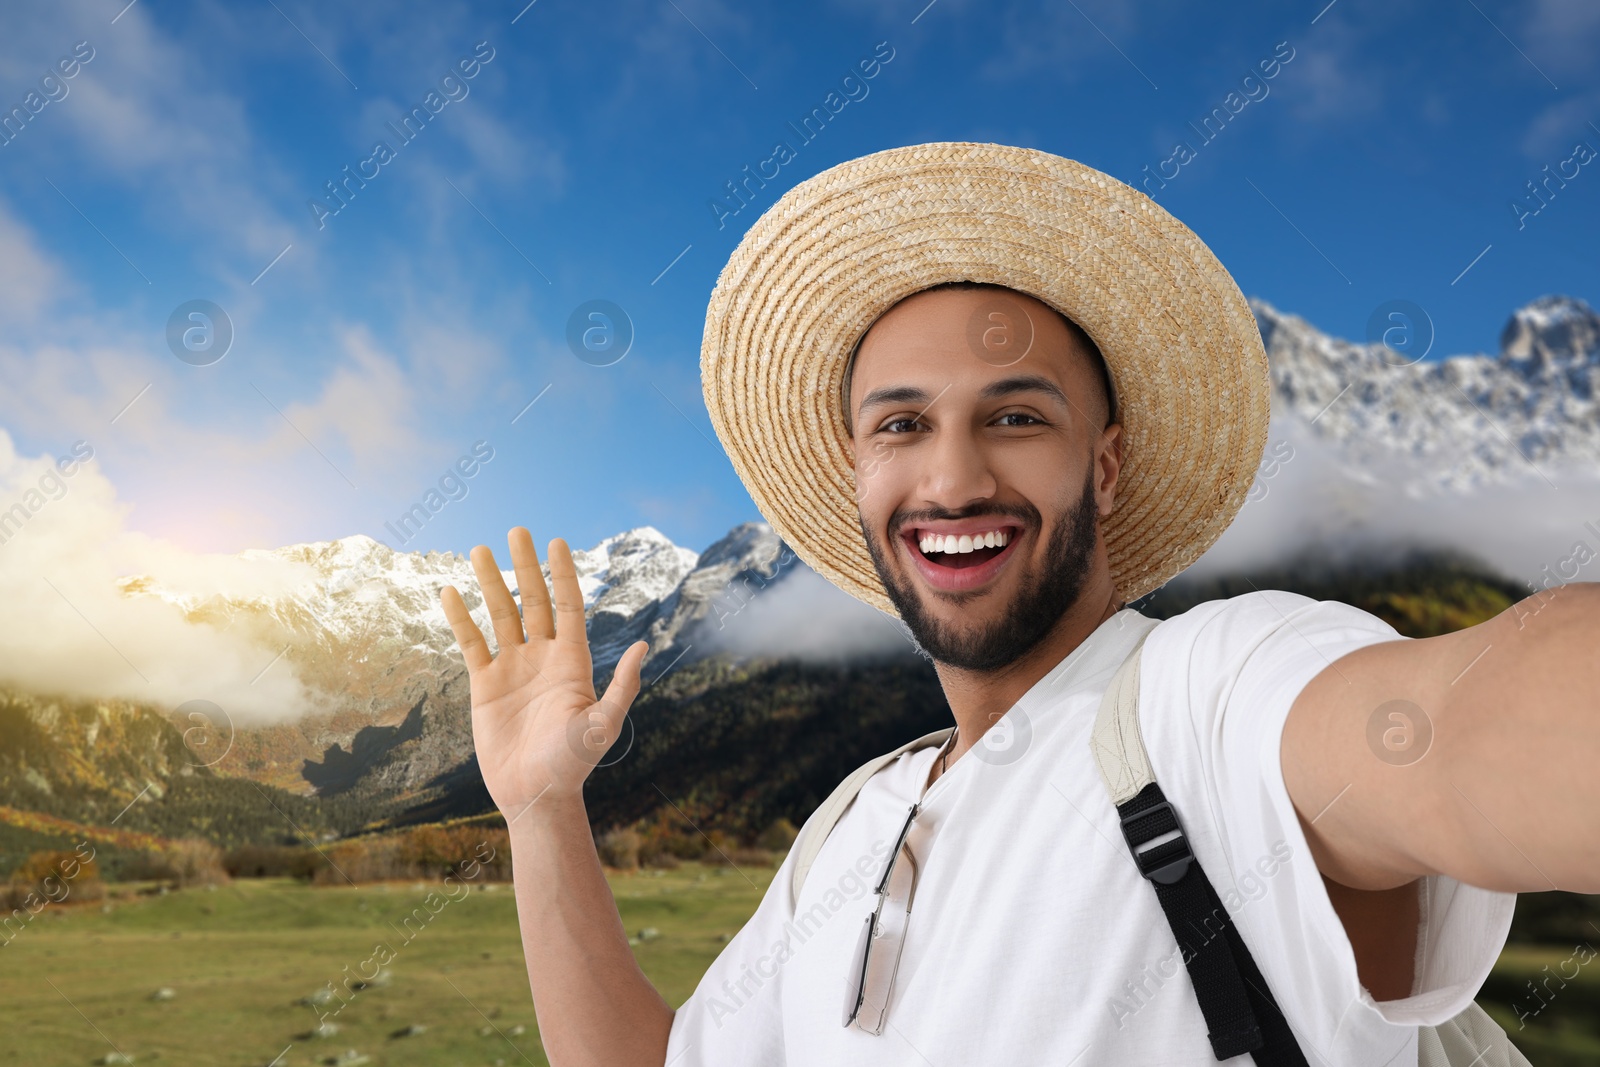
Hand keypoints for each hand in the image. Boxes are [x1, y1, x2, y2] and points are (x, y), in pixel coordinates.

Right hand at [439, 528, 647, 818]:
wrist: (535, 797)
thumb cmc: (573, 765)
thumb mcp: (602, 726)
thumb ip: (622, 686)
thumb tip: (643, 645)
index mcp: (573, 662)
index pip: (568, 606)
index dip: (564, 574)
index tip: (556, 541)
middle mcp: (543, 658)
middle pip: (534, 601)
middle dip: (526, 566)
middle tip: (517, 531)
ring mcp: (513, 669)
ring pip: (501, 615)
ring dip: (490, 583)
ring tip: (478, 549)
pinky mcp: (485, 686)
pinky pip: (471, 643)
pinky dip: (460, 618)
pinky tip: (449, 592)